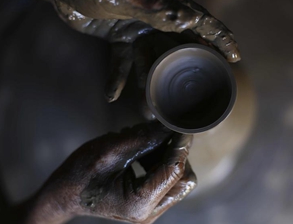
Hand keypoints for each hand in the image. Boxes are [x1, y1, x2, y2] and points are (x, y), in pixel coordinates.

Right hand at [25, 122, 195, 223]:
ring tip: (146, 143)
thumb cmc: (80, 173)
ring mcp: (150, 209)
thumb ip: (144, 138)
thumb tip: (169, 125)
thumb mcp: (111, 150)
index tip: (181, 125)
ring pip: (178, 180)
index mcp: (140, 203)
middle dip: (176, 154)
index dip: (180, 145)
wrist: (64, 193)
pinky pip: (166, 181)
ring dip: (167, 157)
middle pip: (183, 179)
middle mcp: (150, 212)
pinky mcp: (148, 203)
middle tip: (162, 133)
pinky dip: (160, 163)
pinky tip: (144, 152)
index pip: (174, 170)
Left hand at [49, 0, 239, 116]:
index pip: (201, 23)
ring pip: (151, 61)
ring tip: (147, 110)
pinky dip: (118, 78)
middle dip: (183, 74)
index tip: (236, 56)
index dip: (221, 38)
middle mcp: (155, 19)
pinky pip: (123, 61)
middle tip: (188, 98)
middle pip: (179, 49)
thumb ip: (155, 9)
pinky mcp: (119, 35)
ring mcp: (137, 28)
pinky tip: (112, 95)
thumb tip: (190, 19)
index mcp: (164, 7)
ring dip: (148, 85)